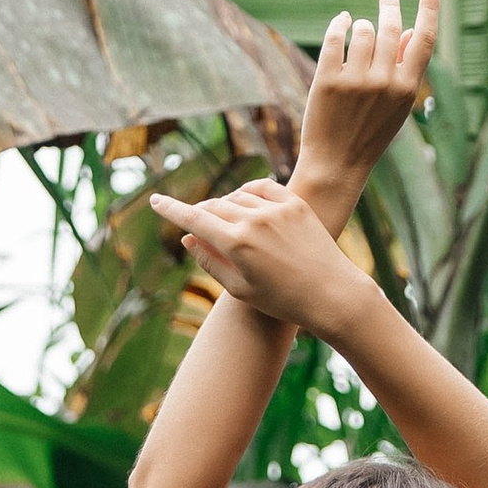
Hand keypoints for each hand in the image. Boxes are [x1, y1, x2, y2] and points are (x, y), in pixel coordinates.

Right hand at [146, 175, 370, 342]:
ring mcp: (277, 208)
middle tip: (199, 228)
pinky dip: (248, 193)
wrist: (331, 293)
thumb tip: (187, 237)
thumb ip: (210, 259)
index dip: (171, 209)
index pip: (194, 218)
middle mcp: (255, 220)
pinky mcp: (295, 203)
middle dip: (202, 214)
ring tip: (229, 227)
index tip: (155, 200)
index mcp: (237, 244)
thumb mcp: (239, 288)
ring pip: (237, 196)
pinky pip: (262, 187)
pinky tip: (246, 202)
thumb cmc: (282, 300)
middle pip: (214, 206)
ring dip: (225, 206)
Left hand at [291, 0, 440, 223]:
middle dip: (390, 4)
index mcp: (407, 89)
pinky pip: (336, 38)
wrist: (337, 164)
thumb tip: (410, 30)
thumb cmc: (370, 133)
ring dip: (361, 25)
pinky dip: (339, 25)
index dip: (430, 9)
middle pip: (391, 27)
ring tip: (359, 31)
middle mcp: (384, 82)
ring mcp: (355, 81)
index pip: (424, 40)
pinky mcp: (328, 80)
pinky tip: (341, 22)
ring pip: (363, 30)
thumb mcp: (397, 106)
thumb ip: (406, 69)